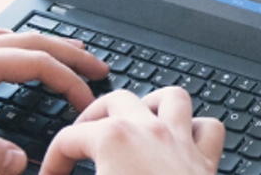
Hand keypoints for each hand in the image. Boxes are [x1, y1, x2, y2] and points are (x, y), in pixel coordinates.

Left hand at [0, 26, 109, 173]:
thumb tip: (16, 159)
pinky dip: (2, 38)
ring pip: (5, 34)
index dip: (66, 80)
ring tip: (64, 52)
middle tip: (99, 66)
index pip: (31, 63)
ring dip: (40, 41)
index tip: (88, 100)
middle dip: (67, 51)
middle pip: (26, 39)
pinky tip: (1, 45)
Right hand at [40, 87, 222, 174]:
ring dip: (149, 104)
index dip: (52, 162)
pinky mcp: (205, 163)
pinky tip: (180, 141)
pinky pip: (208, 128)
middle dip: (93, 117)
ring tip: (133, 120)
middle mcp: (149, 131)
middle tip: (80, 142)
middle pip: (116, 100)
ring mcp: (181, 143)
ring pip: (170, 98)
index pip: (68, 139)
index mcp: (113, 140)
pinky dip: (194, 128)